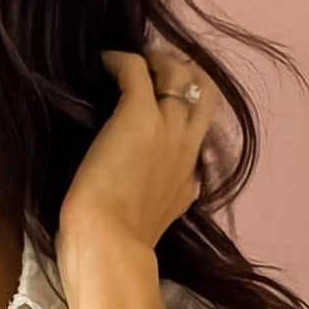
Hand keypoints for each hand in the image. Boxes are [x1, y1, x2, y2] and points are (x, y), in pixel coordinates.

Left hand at [57, 43, 220, 265]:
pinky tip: (105, 60)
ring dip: (160, 61)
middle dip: (186, 77)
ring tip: (137, 60)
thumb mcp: (153, 229)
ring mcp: (167, 130)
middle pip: (204, 96)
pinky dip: (121, 59)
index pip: (196, 139)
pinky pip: (137, 69)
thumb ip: (162, 208)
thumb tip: (166, 196)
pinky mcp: (138, 113)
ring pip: (180, 74)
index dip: (184, 118)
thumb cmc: (116, 249)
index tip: (164, 112)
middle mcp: (185, 152)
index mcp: (187, 184)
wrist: (109, 246)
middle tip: (159, 70)